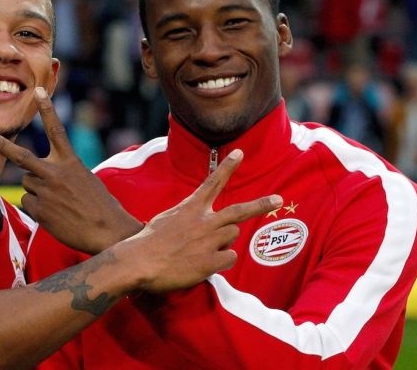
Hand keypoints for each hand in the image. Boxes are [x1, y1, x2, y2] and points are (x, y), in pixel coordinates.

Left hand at [0, 87, 141, 253]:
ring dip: (37, 191)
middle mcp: (56, 173)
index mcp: (71, 162)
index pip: (56, 130)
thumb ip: (61, 172)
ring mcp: (46, 192)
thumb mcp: (84, 179)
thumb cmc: (99, 206)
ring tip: (59, 203)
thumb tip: (35, 178)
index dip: (47, 109)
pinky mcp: (40, 210)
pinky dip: (39, 209)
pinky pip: (28, 204)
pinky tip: (56, 215)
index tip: (38, 91)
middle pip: (21, 156)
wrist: (108, 231)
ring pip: (27, 184)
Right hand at [116, 149, 281, 292]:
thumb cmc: (147, 242)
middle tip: (278, 199)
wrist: (138, 262)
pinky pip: (229, 258)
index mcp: (191, 208)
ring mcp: (209, 241)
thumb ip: (185, 217)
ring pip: (232, 236)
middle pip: (239, 211)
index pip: (212, 183)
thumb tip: (196, 222)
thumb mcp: (166, 220)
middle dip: (261, 204)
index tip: (239, 153)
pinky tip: (204, 264)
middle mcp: (204, 221)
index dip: (227, 167)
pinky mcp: (210, 261)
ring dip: (223, 242)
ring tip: (202, 250)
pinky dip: (221, 261)